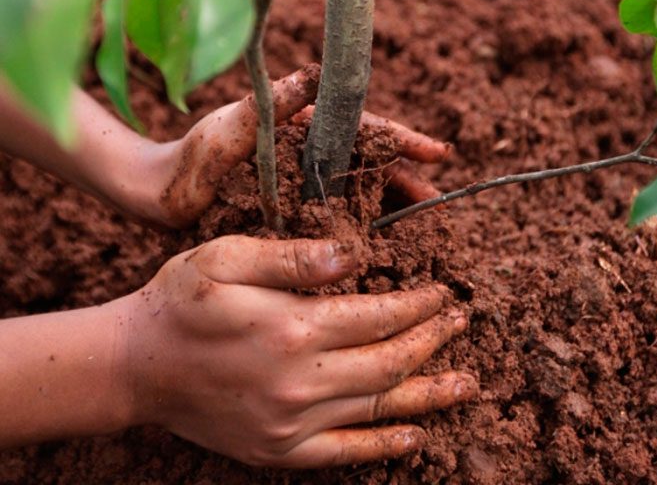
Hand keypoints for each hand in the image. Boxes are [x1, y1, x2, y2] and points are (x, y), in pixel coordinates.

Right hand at [121, 236, 476, 467]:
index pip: (378, 315)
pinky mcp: (279, 449)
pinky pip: (345, 453)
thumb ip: (293, 257)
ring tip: (467, 383)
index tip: (442, 293)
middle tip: (462, 324)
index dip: (418, 304)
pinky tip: (417, 436)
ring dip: (428, 393)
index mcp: (291, 327)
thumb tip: (354, 255)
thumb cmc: (181, 302)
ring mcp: (291, 423)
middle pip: (389, 362)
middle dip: (433, 341)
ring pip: (378, 407)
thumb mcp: (227, 259)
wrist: (136, 366)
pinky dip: (385, 445)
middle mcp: (299, 381)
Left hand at [153, 65, 450, 227]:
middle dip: (404, 177)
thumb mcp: (230, 127)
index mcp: (302, 126)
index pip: (362, 128)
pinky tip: (378, 243)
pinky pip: (335, 216)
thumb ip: (273, 103)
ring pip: (356, 190)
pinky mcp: (293, 211)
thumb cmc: (190, 158)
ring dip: (387, 203)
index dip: (401, 140)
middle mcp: (308, 153)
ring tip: (418, 224)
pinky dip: (359, 225)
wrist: (160, 197)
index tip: (436, 154)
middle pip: (367, 161)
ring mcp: (302, 183)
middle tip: (435, 198)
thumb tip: (316, 73)